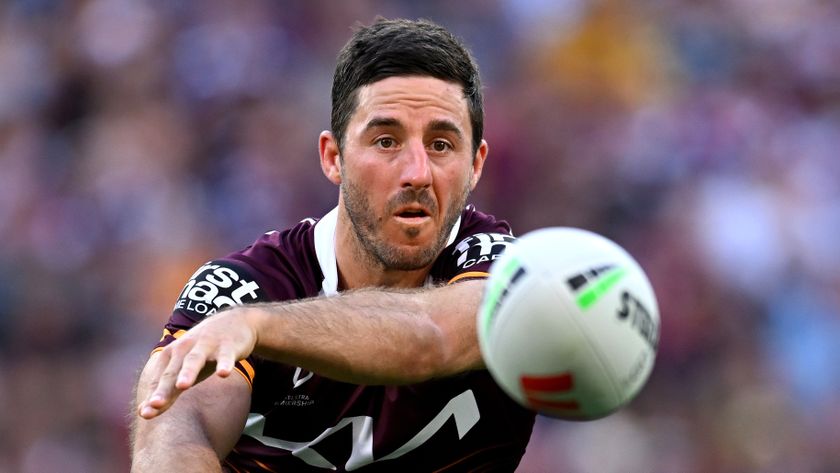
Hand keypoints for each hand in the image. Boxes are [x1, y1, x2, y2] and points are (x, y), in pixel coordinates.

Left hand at [138, 308, 259, 418]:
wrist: (235, 322)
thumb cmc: (205, 351)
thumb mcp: (184, 369)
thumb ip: (166, 391)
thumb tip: (143, 413)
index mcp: (171, 355)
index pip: (160, 380)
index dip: (153, 397)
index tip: (145, 414)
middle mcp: (185, 348)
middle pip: (173, 371)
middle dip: (164, 388)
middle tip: (155, 404)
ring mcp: (206, 345)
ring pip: (194, 359)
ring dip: (188, 372)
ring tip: (182, 386)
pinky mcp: (227, 345)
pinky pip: (225, 356)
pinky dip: (224, 364)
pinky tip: (223, 374)